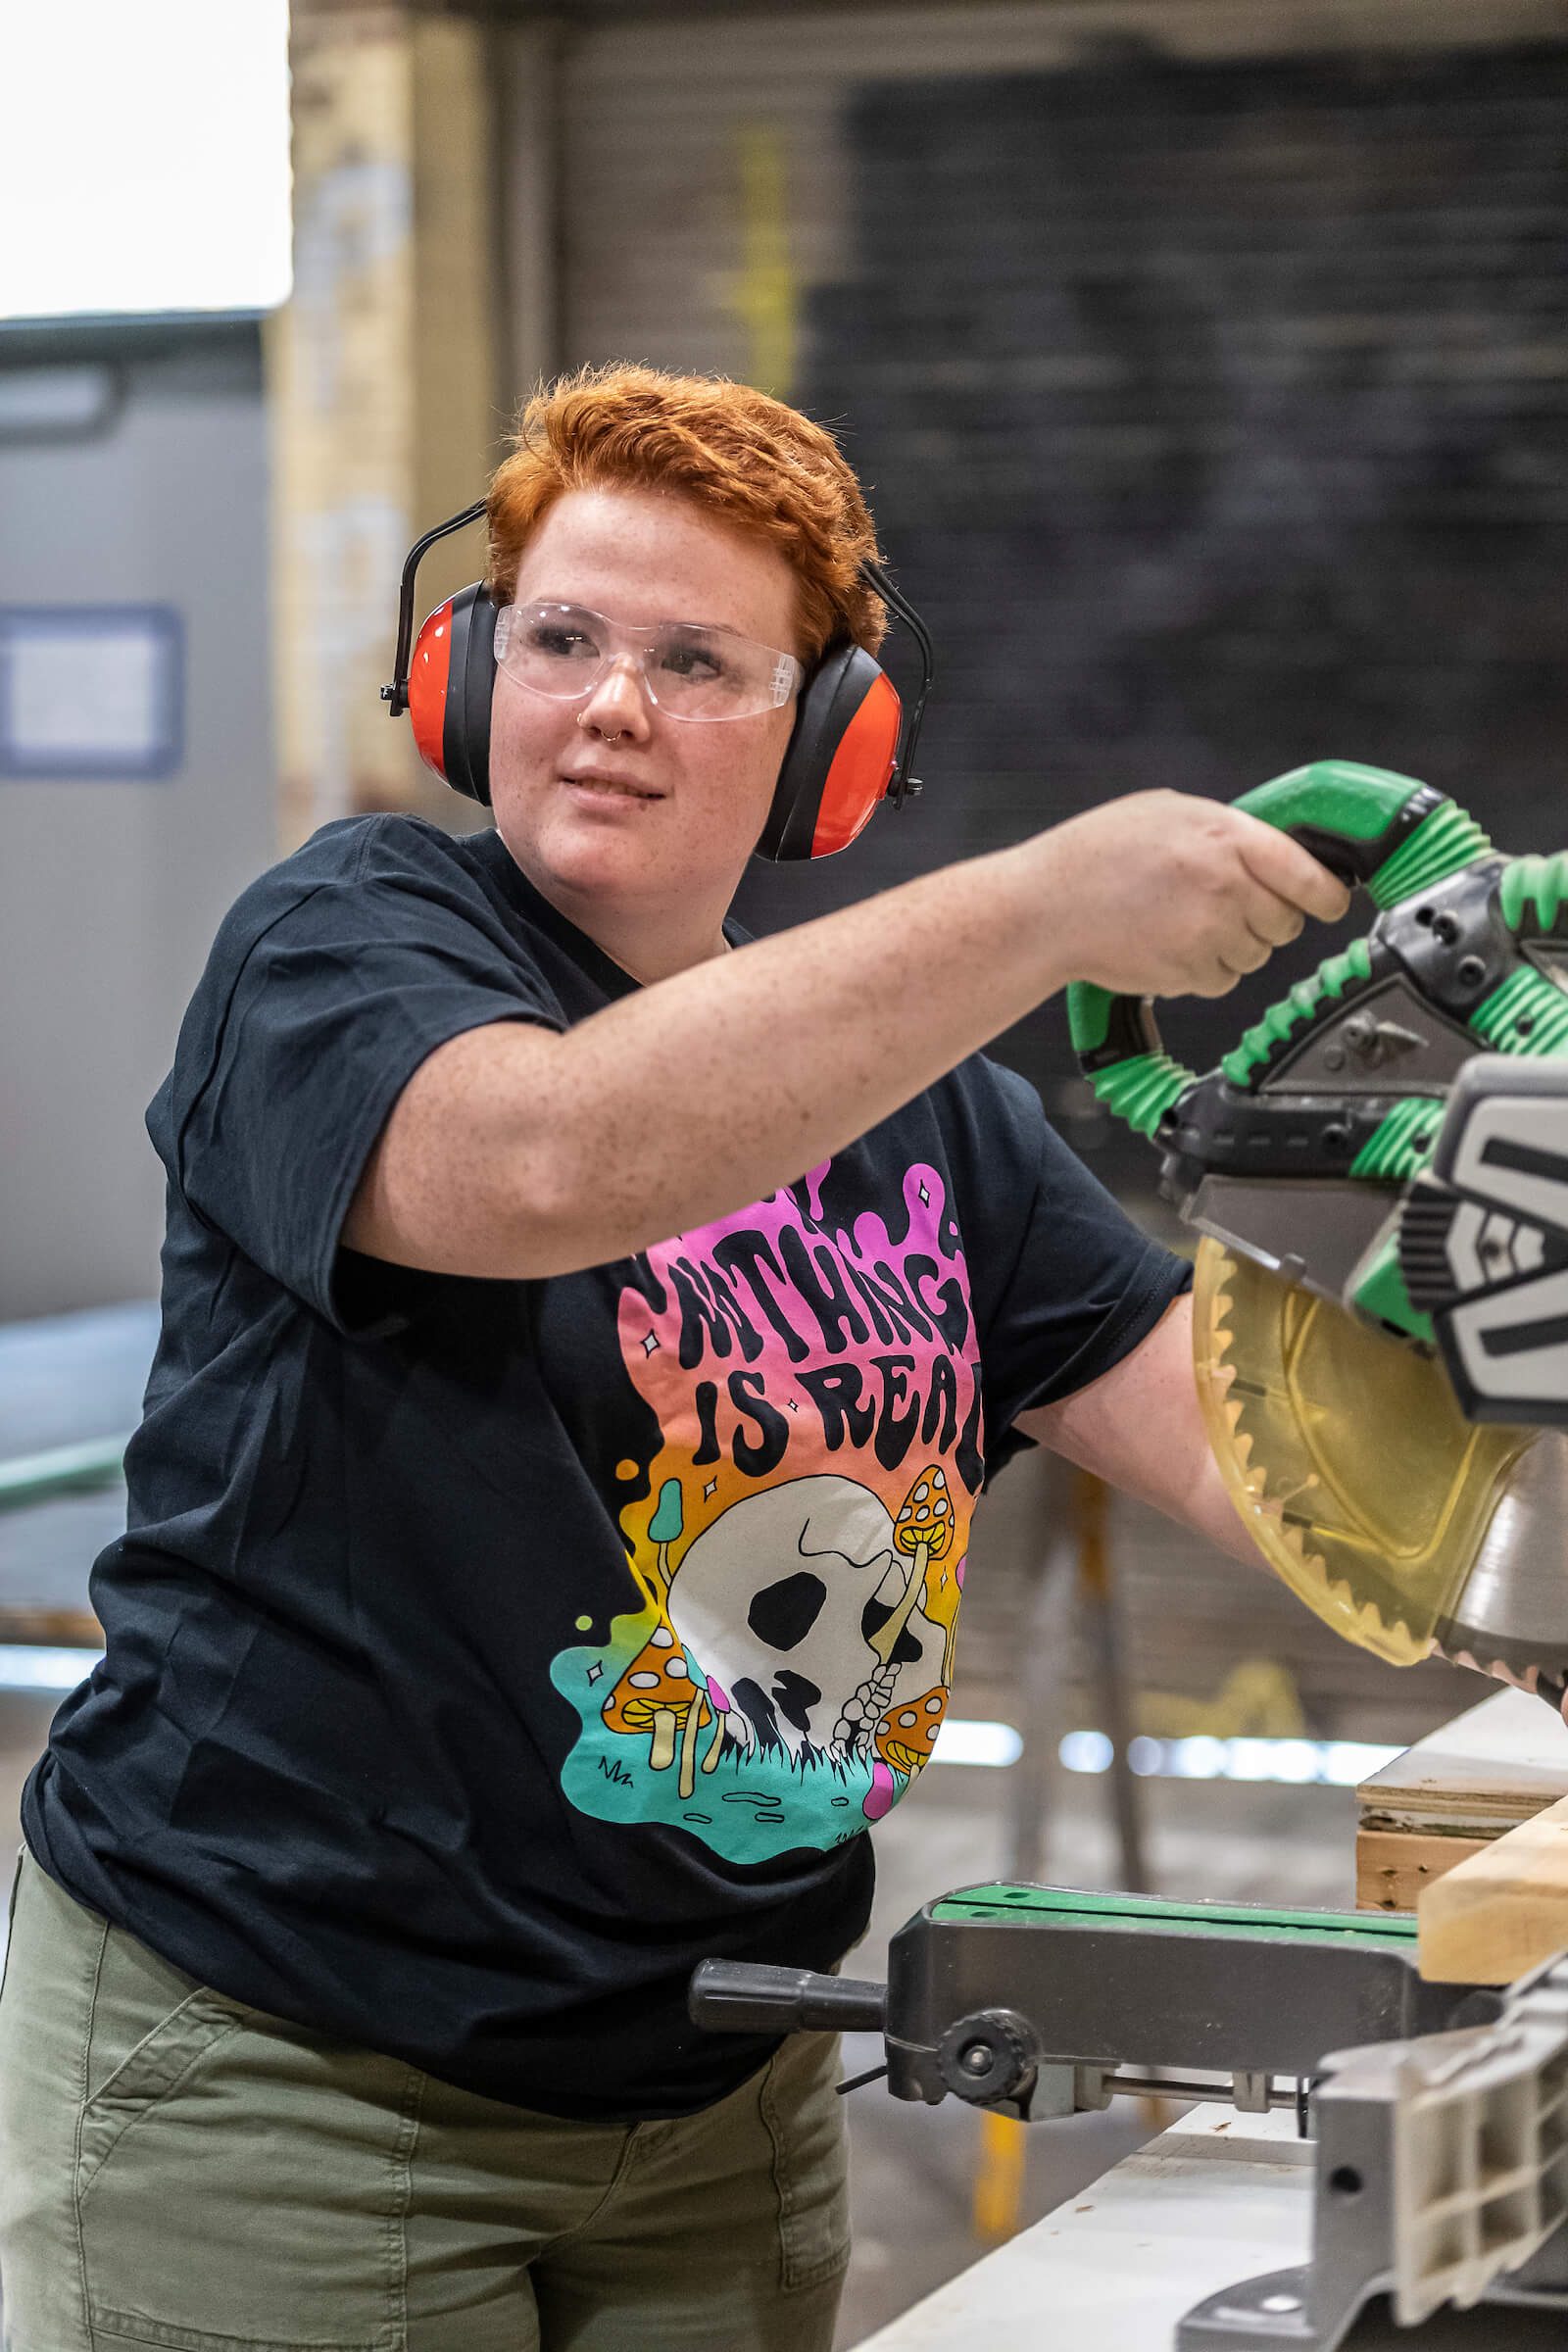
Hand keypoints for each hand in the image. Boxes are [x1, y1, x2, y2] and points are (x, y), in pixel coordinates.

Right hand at [1034, 789, 1353, 999]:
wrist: (1046, 907)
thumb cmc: (1097, 855)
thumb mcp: (1169, 812)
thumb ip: (1227, 831)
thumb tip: (1272, 851)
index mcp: (1227, 836)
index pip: (1309, 875)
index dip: (1328, 894)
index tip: (1330, 901)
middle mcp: (1226, 885)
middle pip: (1286, 922)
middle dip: (1265, 919)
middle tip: (1227, 907)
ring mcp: (1209, 932)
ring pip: (1256, 954)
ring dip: (1232, 945)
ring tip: (1183, 923)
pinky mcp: (1190, 972)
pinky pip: (1223, 980)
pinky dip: (1204, 970)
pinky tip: (1168, 945)